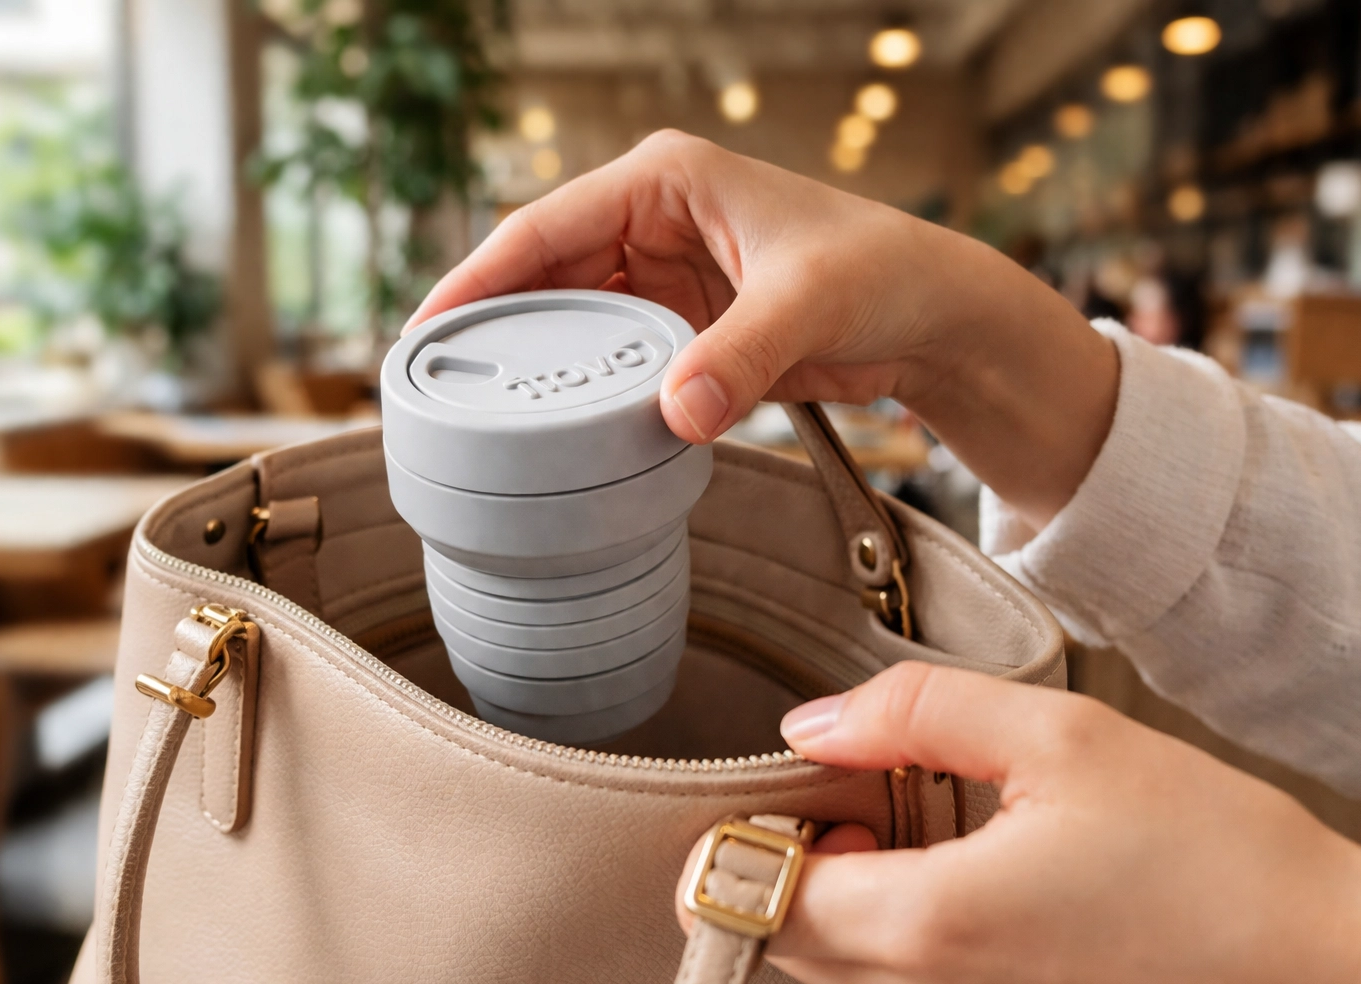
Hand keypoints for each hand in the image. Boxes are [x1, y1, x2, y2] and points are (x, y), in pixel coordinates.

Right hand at [408, 131, 1116, 527]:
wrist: (933, 319)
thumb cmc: (882, 273)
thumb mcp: (807, 304)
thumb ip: (740, 357)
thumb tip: (676, 413)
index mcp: (664, 180)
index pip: (542, 227)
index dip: (476, 281)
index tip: (426, 334)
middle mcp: (649, 221)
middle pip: (539, 277)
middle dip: (489, 330)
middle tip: (430, 389)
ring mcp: (660, 278)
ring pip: (566, 323)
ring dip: (530, 366)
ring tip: (471, 415)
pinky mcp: (678, 328)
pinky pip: (605, 360)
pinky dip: (577, 391)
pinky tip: (546, 427)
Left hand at [676, 663, 1360, 983]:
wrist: (1328, 979)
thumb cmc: (1215, 859)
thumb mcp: (1063, 739)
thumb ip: (914, 713)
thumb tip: (814, 724)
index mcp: (927, 927)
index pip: (739, 896)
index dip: (746, 830)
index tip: (807, 784)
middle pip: (777, 934)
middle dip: (796, 859)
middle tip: (878, 795)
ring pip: (833, 968)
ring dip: (853, 897)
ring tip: (944, 835)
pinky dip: (904, 939)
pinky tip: (979, 887)